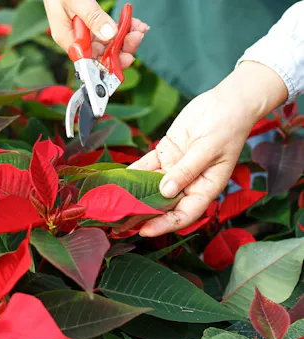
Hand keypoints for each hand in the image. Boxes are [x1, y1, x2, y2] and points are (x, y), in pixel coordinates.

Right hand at [43, 0, 148, 68]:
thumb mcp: (75, 1)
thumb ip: (92, 17)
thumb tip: (110, 35)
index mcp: (67, 38)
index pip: (89, 60)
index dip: (108, 63)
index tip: (126, 57)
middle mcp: (77, 39)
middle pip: (102, 54)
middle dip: (122, 48)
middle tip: (137, 36)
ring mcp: (86, 32)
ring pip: (109, 43)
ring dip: (126, 37)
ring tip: (139, 27)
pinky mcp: (93, 24)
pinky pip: (111, 31)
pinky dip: (124, 27)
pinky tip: (134, 23)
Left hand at [129, 61, 288, 236]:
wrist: (227, 102)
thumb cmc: (228, 126)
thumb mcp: (208, 149)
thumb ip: (186, 170)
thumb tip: (165, 191)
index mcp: (205, 187)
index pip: (184, 213)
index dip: (165, 224)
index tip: (145, 230)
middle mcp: (188, 182)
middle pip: (164, 203)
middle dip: (143, 213)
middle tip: (121, 222)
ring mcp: (175, 168)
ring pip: (151, 185)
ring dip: (134, 194)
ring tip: (114, 204)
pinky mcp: (166, 153)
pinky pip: (147, 165)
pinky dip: (134, 172)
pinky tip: (119, 180)